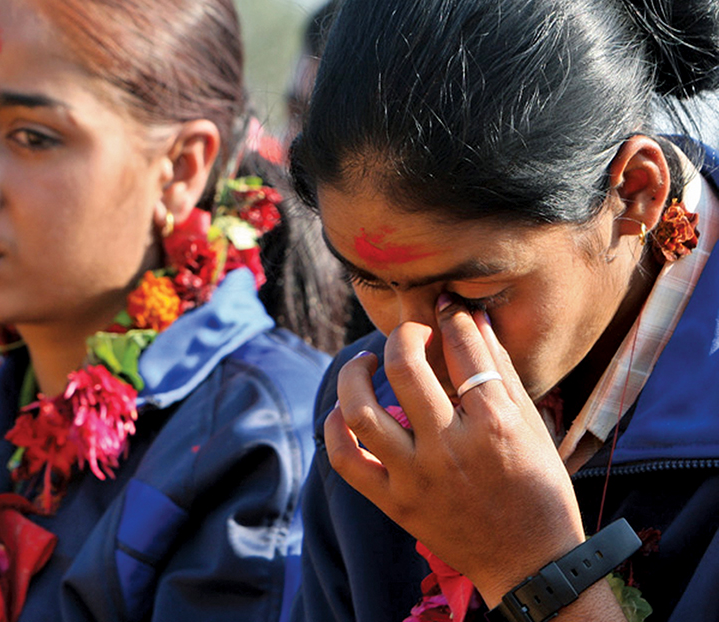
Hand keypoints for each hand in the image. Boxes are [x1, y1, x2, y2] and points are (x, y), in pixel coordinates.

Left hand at [325, 296, 584, 605]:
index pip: (463, 349)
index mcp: (494, 424)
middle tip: (410, 335)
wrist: (530, 562)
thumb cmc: (538, 488)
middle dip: (403, 335)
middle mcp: (450, 448)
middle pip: (405, 368)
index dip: (452, 319)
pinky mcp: (394, 502)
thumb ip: (500, 370)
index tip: (446, 310)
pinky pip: (344, 460)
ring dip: (354, 375)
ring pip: (359, 411)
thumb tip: (472, 318)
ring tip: (365, 363)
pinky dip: (334, 428)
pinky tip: (344, 410)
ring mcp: (416, 477)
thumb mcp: (531, 425)